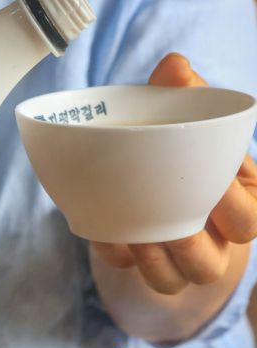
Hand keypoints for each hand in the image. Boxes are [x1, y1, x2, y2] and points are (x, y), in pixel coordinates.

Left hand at [91, 53, 256, 294]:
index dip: (235, 209)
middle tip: (169, 219)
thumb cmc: (184, 145)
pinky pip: (127, 271)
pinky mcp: (138, 262)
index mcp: (238, 205)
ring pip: (171, 281)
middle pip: (211, 266)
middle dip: (190, 245)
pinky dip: (115, 252)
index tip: (216, 184)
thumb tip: (174, 66)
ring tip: (137, 231)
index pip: (249, 220)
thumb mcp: (189, 117)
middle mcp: (211, 241)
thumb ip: (185, 93)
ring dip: (152, 262)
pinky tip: (105, 231)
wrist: (148, 168)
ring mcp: (174, 259)